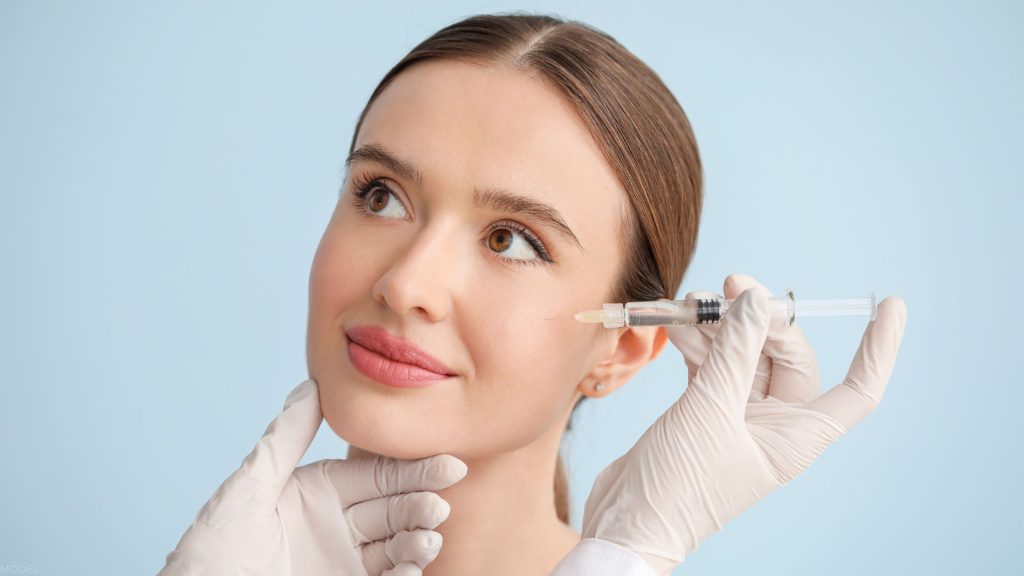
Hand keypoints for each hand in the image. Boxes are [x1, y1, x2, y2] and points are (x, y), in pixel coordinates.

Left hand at [158, 378, 467, 575]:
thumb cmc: (211, 550)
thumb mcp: (249, 487)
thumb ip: (286, 437)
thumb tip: (313, 384)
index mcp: (319, 492)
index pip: (377, 476)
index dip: (412, 470)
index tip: (447, 463)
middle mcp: (336, 526)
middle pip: (394, 510)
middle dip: (420, 505)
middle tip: (438, 505)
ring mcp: (342, 563)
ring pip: (396, 547)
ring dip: (417, 541)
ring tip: (427, 539)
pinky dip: (405, 575)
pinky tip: (412, 568)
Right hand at [580, 273, 906, 573]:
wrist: (627, 522)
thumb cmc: (678, 486)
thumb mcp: (709, 412)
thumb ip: (734, 352)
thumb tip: (756, 300)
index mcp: (797, 437)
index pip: (858, 390)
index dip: (878, 349)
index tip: (892, 305)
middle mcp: (774, 424)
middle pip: (788, 356)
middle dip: (763, 319)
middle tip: (732, 287)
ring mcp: (738, 415)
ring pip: (744, 354)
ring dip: (720, 325)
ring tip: (692, 302)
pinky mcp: (703, 409)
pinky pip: (711, 362)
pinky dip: (697, 342)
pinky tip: (676, 323)